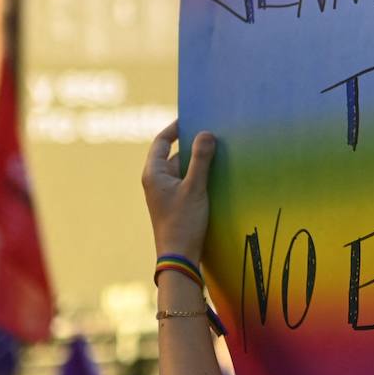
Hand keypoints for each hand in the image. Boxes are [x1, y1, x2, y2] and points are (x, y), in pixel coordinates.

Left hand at [141, 121, 216, 260]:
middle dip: (194, 145)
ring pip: (184, 169)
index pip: (162, 141)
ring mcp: (166, 192)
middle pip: (175, 154)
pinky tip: (217, 175)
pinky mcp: (176, 203)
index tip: (193, 117)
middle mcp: (157, 180)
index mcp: (153, 173)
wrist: (179, 257)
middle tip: (214, 135)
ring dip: (199, 162)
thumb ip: (201, 160)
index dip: (176, 128)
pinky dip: (200, 176)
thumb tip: (206, 133)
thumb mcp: (195, 188)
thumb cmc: (183, 222)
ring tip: (220, 154)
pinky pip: (188, 182)